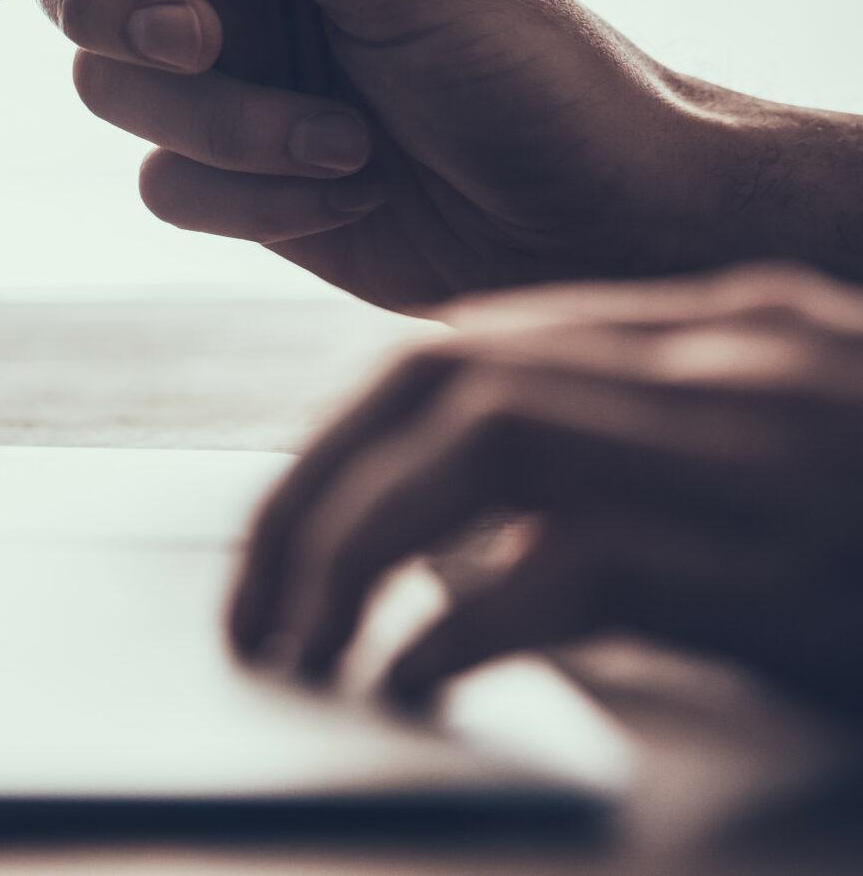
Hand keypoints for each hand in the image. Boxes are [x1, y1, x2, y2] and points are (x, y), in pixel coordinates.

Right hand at [12, 0, 862, 313]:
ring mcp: (233, 74)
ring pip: (113, 92)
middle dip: (131, 17)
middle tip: (201, 40)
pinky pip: (162, 183)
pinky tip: (342, 192)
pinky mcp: (235, 172)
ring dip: (224, 127)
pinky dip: (245, 196)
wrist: (598, 224)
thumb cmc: (526, 64)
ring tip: (339, 144)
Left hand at [227, 262, 862, 719]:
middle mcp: (720, 365)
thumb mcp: (775, 472)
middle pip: (437, 384)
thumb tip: (470, 548)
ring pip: (473, 458)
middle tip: (250, 605)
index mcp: (709, 334)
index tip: (281, 527)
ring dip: (347, 554)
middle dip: (309, 490)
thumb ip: (640, 466)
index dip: (340, 436)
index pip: (461, 347)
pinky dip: (456, 632)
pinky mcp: (777, 561)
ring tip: (292, 651)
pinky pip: (562, 578)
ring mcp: (755, 450)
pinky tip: (413, 693)